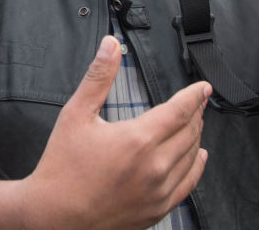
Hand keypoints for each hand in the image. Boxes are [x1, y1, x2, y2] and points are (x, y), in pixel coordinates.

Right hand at [24, 36, 209, 229]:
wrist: (54, 215)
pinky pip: (188, 185)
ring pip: (191, 157)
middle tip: (197, 102)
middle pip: (189, 132)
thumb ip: (98, 77)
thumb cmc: (62, 167)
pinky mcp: (156, 209)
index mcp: (138, 140)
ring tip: (195, 123)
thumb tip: (110, 45)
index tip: (203, 87)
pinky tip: (197, 157)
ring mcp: (158, 191)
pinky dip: (196, 167)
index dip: (195, 96)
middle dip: (196, 113)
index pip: (180, 111)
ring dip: (196, 136)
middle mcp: (154, 167)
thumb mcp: (76, 114)